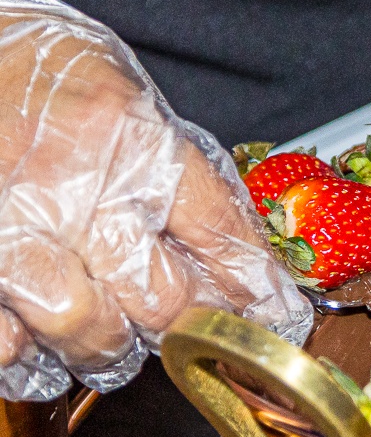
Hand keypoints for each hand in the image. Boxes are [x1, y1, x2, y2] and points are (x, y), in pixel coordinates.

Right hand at [0, 0, 311, 399]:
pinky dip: (31, 356)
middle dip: (185, 325)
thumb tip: (240, 256)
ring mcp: (9, 227)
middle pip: (163, 298)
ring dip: (112, 349)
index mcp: (131, 138)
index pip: (220, 232)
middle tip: (184, 325)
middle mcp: (72, 185)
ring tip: (111, 338)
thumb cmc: (49, 79)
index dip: (257, 287)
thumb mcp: (134, 105)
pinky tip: (41, 335)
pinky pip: (9, 345)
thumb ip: (184, 178)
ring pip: (89, 332)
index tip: (277, 315)